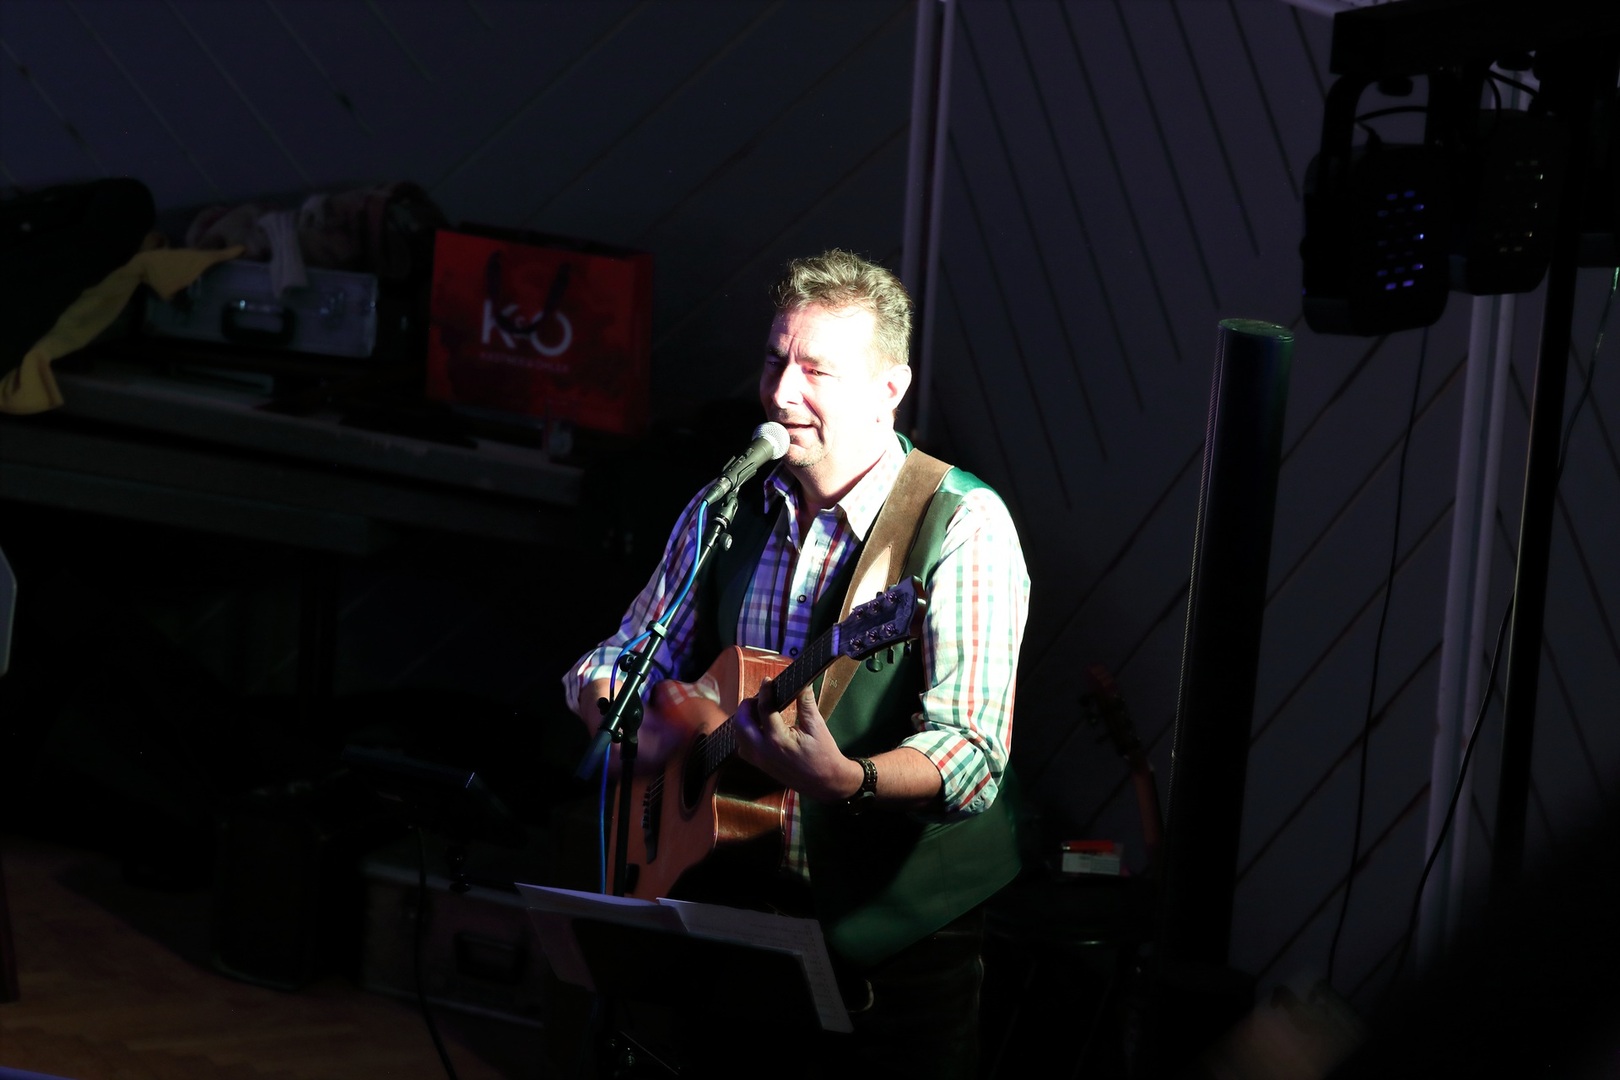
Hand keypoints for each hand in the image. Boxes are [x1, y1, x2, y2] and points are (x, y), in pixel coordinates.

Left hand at [733, 678, 863, 801]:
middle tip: (760, 697)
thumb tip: (802, 683)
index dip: (765, 691)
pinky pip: (743, 747)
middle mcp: (764, 750)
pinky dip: (745, 734)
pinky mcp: (760, 765)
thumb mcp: (817, 726)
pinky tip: (758, 728)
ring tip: (758, 710)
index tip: (767, 680)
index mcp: (779, 739)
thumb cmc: (824, 754)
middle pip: (741, 722)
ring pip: (738, 735)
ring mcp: (760, 760)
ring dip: (744, 720)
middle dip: (747, 706)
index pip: (764, 709)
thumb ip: (806, 703)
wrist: (826, 782)